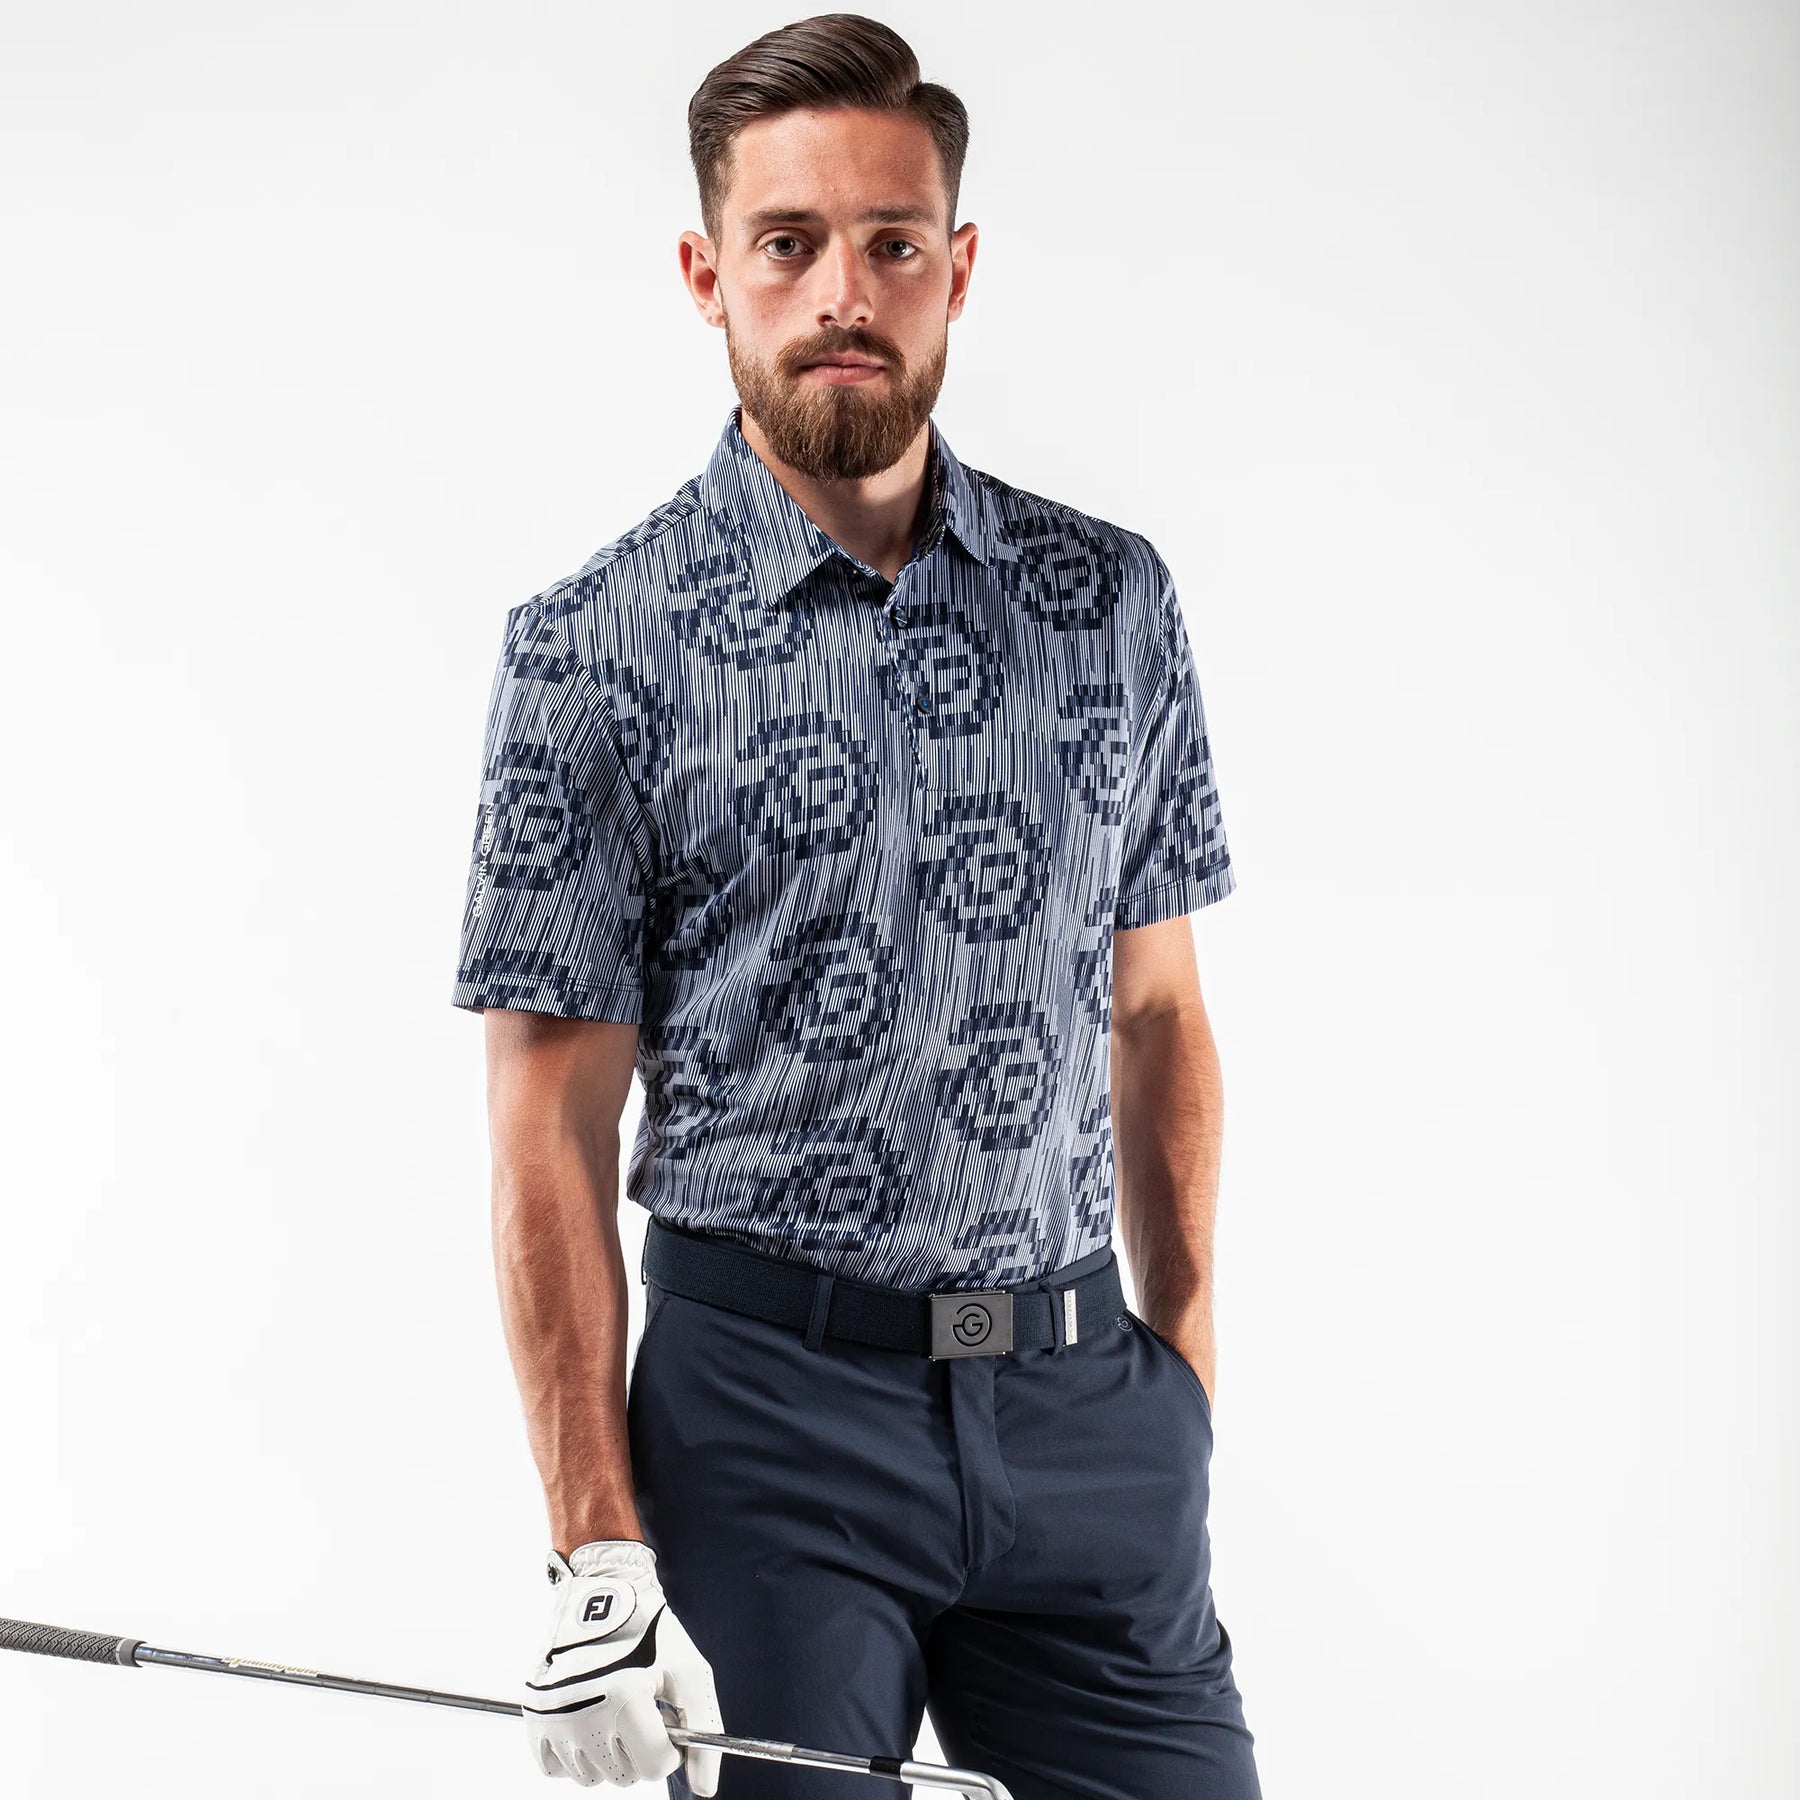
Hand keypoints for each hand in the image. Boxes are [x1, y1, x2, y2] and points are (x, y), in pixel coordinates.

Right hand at [524, 1538, 722, 1791]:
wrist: (601, 1593)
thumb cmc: (650, 1631)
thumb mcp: (689, 1671)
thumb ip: (704, 1730)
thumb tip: (705, 1789)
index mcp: (624, 1698)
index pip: (655, 1766)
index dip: (669, 1747)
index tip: (666, 1720)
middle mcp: (583, 1712)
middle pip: (624, 1775)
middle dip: (640, 1749)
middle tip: (641, 1710)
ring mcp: (554, 1717)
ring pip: (591, 1777)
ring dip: (608, 1753)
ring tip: (615, 1711)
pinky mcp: (534, 1716)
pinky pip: (554, 1769)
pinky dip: (572, 1755)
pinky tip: (587, 1720)